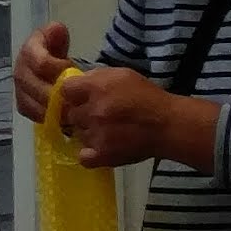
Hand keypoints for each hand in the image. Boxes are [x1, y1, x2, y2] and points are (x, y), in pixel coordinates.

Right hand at [12, 15, 71, 123]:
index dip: (58, 70)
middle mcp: (19, 71)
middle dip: (56, 95)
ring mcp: (19, 89)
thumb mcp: (56, 34)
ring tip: (69, 110)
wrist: (45, 61)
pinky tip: (61, 118)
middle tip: (75, 99)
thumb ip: (57, 32)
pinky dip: (46, 118)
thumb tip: (58, 32)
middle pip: (36, 88)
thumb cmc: (53, 46)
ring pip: (33, 104)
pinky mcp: (22, 104)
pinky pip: (32, 115)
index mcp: (28, 51)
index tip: (72, 71)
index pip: (42, 64)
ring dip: (51, 109)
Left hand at [57, 64, 211, 174]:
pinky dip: (89, 153)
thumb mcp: (121, 74)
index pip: (65, 90)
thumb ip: (97, 77)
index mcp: (96, 88)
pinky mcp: (102, 156)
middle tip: (97, 114)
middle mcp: (92, 111)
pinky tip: (100, 146)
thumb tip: (79, 82)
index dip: (72, 93)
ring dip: (87, 132)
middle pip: (70, 114)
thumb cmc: (145, 96)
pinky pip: (82, 156)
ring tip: (105, 130)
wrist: (165, 124)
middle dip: (81, 113)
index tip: (80, 96)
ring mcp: (95, 135)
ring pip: (78, 134)